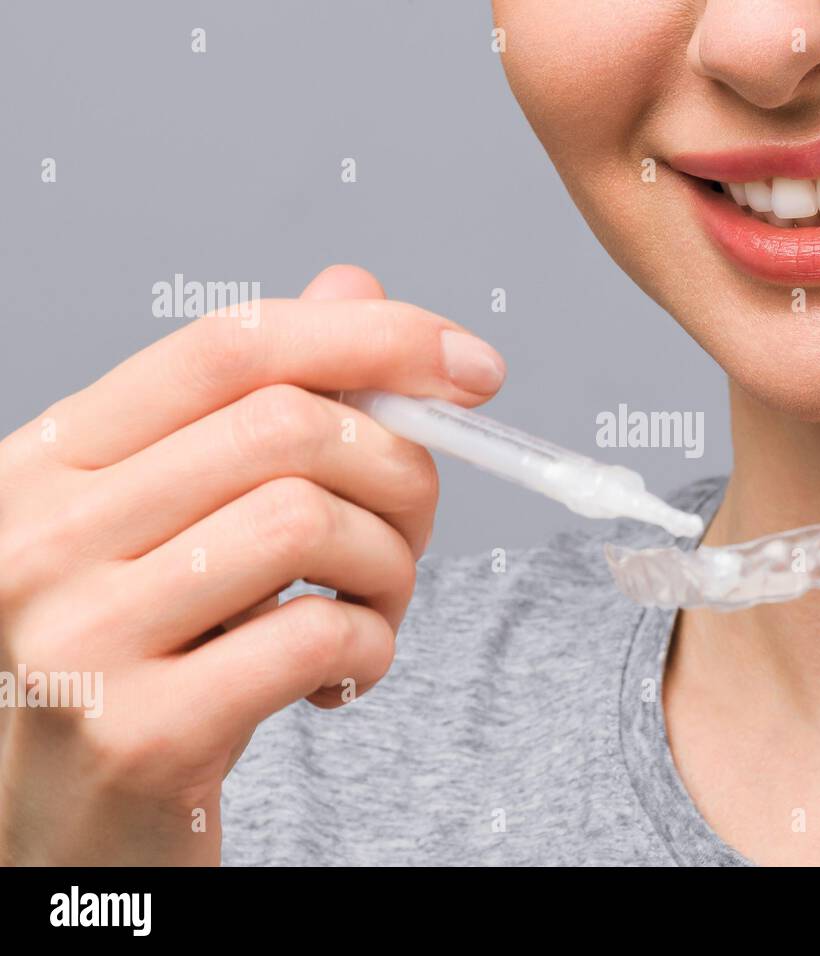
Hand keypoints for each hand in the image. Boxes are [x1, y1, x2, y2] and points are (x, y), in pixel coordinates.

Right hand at [0, 265, 504, 863]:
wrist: (61, 835)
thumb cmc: (134, 663)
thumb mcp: (169, 524)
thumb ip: (255, 405)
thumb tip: (356, 287)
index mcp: (49, 462)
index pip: (228, 345)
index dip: (370, 337)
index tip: (472, 366)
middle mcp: (41, 535)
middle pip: (289, 427)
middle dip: (401, 471)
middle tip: (413, 529)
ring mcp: (77, 637)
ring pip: (312, 521)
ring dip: (392, 566)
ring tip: (374, 611)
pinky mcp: (138, 732)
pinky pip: (316, 635)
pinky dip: (371, 644)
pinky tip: (345, 674)